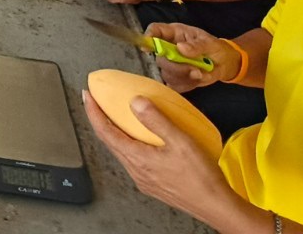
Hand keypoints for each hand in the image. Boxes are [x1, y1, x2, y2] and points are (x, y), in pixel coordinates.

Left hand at [83, 90, 235, 222]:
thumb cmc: (201, 177)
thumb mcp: (180, 141)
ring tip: (115, 116)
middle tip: (96, 102)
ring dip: (114, 132)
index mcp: (138, 159)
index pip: (105, 132)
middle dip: (99, 119)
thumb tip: (135, 101)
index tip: (87, 96)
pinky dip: (129, 143)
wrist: (216, 206)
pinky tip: (139, 138)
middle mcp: (136, 171)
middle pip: (109, 141)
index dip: (93, 112)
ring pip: (121, 151)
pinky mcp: (153, 184)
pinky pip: (133, 159)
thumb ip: (157, 120)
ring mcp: (144, 179)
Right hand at [144, 23, 238, 91]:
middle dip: (177, 67)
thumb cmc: (215, 47)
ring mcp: (171, 64)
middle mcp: (169, 48)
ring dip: (185, 77)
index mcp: (174, 33)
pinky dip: (187, 85)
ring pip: (167, 74)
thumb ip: (197, 45)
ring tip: (201, 73)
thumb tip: (181, 47)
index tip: (147, 48)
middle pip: (160, 58)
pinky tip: (197, 79)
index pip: (155, 30)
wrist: (225, 63)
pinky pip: (175, 85)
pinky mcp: (176, 79)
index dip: (149, 37)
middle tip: (195, 69)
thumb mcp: (210, 43)